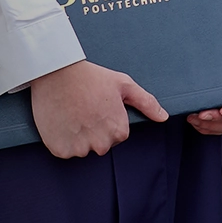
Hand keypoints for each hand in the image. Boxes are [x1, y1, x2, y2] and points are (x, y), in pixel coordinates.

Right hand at [32, 60, 165, 158]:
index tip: (96, 107)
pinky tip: (61, 121)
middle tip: (82, 109)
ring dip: (76, 136)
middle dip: (92, 131)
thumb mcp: (123, 84)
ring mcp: (79, 148)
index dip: (105, 120)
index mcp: (118, 131)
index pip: (115, 135)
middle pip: (99, 144)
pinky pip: (63, 150)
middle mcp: (101, 144)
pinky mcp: (60, 149)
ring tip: (70, 113)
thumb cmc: (92, 76)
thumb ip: (146, 103)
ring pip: (81, 148)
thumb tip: (163, 117)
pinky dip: (61, 139)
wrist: (57, 72)